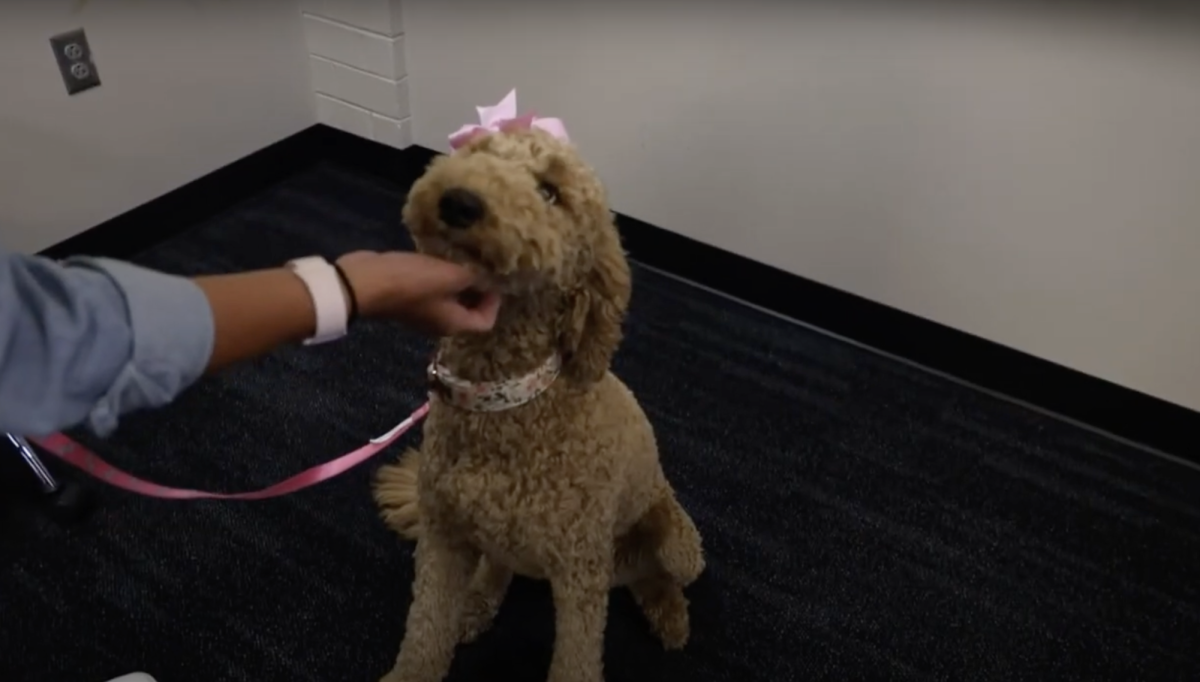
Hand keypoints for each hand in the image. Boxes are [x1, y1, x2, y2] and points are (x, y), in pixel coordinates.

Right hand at [334, 251, 499, 334]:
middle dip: (476, 287)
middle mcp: (440, 324)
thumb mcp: (451, 275)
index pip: (485, 322)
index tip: (491, 277)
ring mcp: (421, 313)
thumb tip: (490, 276)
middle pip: (468, 310)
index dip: (494, 301)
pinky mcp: (406, 298)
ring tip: (461, 256)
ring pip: (449, 298)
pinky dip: (439, 276)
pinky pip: (431, 289)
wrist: (364, 281)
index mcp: (454, 325)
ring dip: (456, 279)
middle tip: (479, 263)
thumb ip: (475, 276)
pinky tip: (438, 256)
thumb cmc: (412, 282)